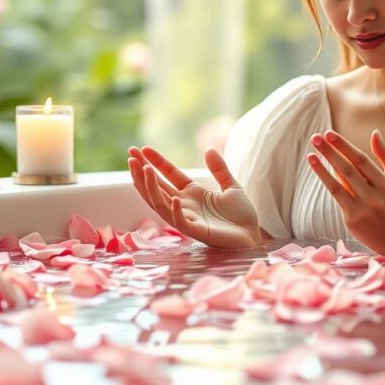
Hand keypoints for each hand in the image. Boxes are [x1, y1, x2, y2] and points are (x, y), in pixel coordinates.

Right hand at [127, 145, 260, 249]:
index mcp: (191, 193)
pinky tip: (175, 197)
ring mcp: (188, 218)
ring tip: (144, 170)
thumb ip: (220, 169)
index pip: (169, 175)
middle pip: (157, 187)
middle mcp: (184, 205)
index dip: (156, 162)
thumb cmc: (241, 215)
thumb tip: (209, 148)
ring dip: (151, 188)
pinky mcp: (196, 231)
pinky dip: (176, 210)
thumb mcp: (232, 186)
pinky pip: (180, 222)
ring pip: (161, 203)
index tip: (142, 148)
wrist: (253, 236)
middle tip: (131, 155)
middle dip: (142, 172)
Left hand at [306, 129, 384, 253]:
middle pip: (348, 170)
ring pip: (339, 183)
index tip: (329, 133)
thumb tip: (374, 133)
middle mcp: (374, 196)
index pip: (362, 161)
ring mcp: (362, 209)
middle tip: (316, 137)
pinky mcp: (351, 219)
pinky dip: (325, 180)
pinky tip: (316, 168)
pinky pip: (336, 196)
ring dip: (323, 167)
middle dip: (331, 152)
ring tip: (311, 153)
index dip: (344, 146)